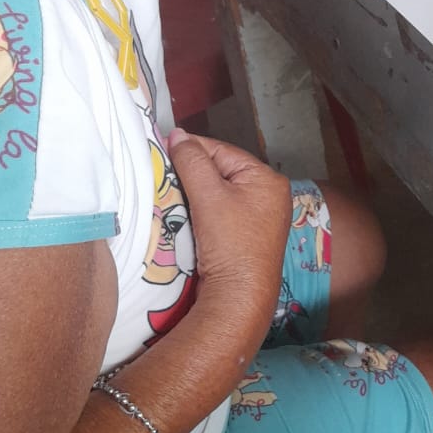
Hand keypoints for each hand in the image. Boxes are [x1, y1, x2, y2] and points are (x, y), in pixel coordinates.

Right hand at [167, 130, 289, 354]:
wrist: (239, 298)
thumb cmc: (231, 245)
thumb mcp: (209, 196)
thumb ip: (192, 162)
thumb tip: (177, 134)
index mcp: (267, 179)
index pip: (222, 151)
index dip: (191, 150)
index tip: (163, 149)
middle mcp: (270, 194)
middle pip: (221, 171)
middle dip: (193, 173)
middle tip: (165, 174)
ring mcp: (261, 217)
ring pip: (220, 192)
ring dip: (196, 193)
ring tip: (173, 193)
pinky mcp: (249, 236)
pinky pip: (222, 212)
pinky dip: (204, 211)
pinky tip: (188, 215)